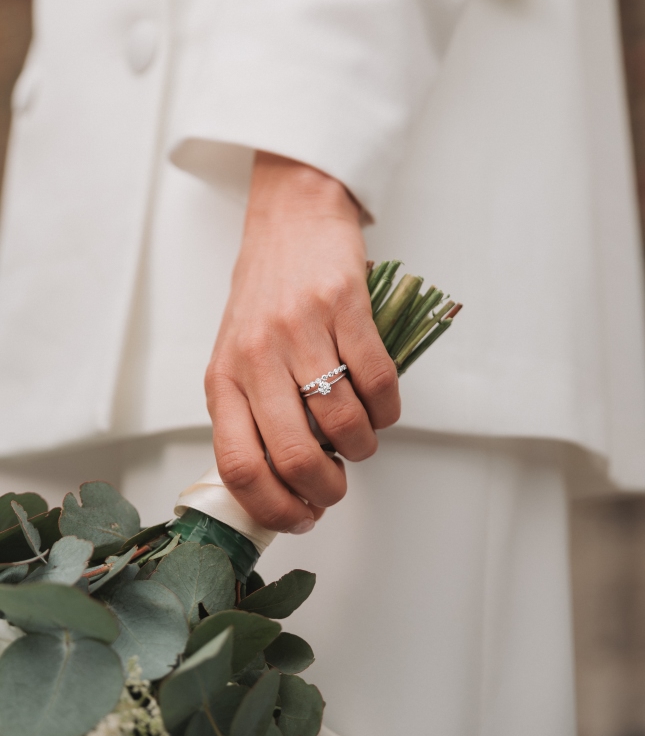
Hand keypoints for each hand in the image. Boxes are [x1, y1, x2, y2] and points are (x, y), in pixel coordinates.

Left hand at [205, 152, 400, 533]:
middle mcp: (256, 356)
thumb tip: (286, 481)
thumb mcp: (238, 354)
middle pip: (293, 455)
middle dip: (327, 490)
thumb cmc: (265, 293)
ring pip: (342, 422)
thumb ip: (253, 411)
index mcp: (224, 377)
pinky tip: (382, 407)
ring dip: (364, 447)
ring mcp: (300, 330)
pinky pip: (377, 381)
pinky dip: (388, 409)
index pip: (237, 464)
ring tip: (363, 439)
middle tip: (338, 487)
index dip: (273, 507)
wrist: (291, 217)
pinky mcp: (343, 306)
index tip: (301, 518)